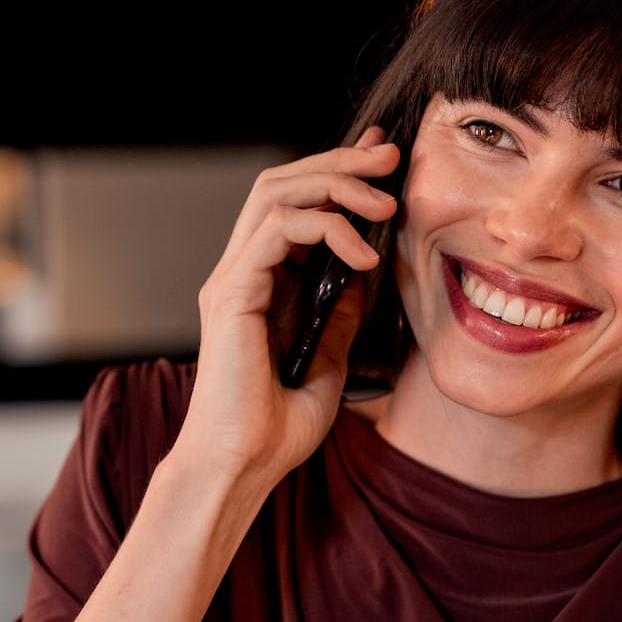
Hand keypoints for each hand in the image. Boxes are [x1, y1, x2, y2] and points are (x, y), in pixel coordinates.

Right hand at [170, 125, 399, 491]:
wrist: (241, 465)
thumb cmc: (274, 428)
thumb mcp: (326, 360)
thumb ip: (337, 315)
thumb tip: (363, 275)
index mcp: (258, 285)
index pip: (293, 204)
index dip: (336, 172)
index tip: (381, 159)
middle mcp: (240, 273)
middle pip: (282, 183)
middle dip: (340, 160)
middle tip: (390, 155)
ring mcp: (231, 280)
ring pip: (276, 192)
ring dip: (336, 182)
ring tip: (384, 200)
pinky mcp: (231, 293)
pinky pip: (278, 230)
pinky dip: (326, 229)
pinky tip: (363, 257)